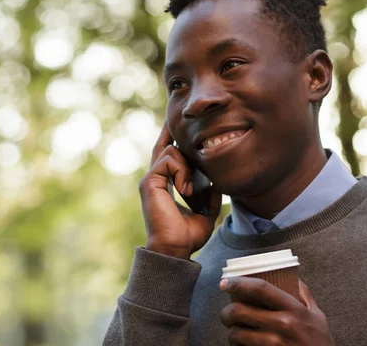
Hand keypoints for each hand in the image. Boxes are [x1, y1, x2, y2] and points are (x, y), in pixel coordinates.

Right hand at [138, 123, 221, 259]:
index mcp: (166, 184)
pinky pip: (167, 160)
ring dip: (187, 167)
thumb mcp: (206, 212)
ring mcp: (150, 179)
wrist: (175, 248)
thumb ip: (210, 195)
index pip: (168, 155)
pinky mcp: (149, 182)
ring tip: (190, 189)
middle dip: (171, 130)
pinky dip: (181, 172)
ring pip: (170, 151)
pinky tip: (185, 188)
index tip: (180, 126)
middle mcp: (155, 179)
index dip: (173, 139)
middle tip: (178, 119)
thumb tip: (217, 182)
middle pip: (163, 145)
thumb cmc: (188, 236)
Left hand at [219, 277, 333, 345]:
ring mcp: (275, 344)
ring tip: (233, 332)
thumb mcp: (317, 316)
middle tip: (226, 313)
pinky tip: (240, 345)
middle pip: (241, 311)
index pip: (261, 288)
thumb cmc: (320, 342)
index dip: (239, 282)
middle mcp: (283, 325)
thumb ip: (304, 295)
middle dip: (226, 312)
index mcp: (294, 309)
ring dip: (231, 333)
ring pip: (237, 334)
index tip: (225, 283)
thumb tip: (292, 275)